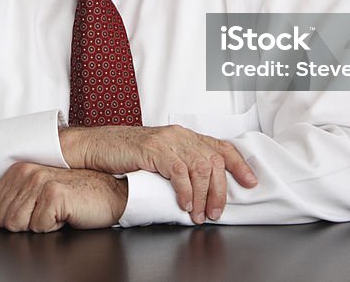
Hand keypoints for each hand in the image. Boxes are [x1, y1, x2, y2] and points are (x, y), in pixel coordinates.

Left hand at [0, 162, 127, 232]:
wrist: (109, 193)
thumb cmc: (74, 196)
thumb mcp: (33, 198)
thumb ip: (0, 204)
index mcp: (18, 170)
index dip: (10, 219)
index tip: (32, 211)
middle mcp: (27, 172)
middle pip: (3, 220)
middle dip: (24, 224)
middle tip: (46, 212)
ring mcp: (40, 182)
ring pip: (17, 224)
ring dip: (38, 226)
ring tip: (55, 212)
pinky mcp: (54, 194)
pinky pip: (38, 227)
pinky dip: (53, 227)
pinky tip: (66, 214)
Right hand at [60, 125, 256, 223]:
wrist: (99, 146)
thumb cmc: (127, 155)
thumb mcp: (160, 157)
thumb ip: (181, 166)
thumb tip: (202, 190)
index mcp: (184, 136)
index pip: (220, 146)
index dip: (239, 164)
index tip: (251, 182)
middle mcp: (180, 135)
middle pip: (213, 161)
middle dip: (220, 191)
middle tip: (216, 212)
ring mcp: (167, 140)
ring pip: (200, 167)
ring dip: (203, 196)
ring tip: (199, 214)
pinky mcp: (154, 149)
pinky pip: (178, 171)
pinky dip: (185, 190)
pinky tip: (184, 204)